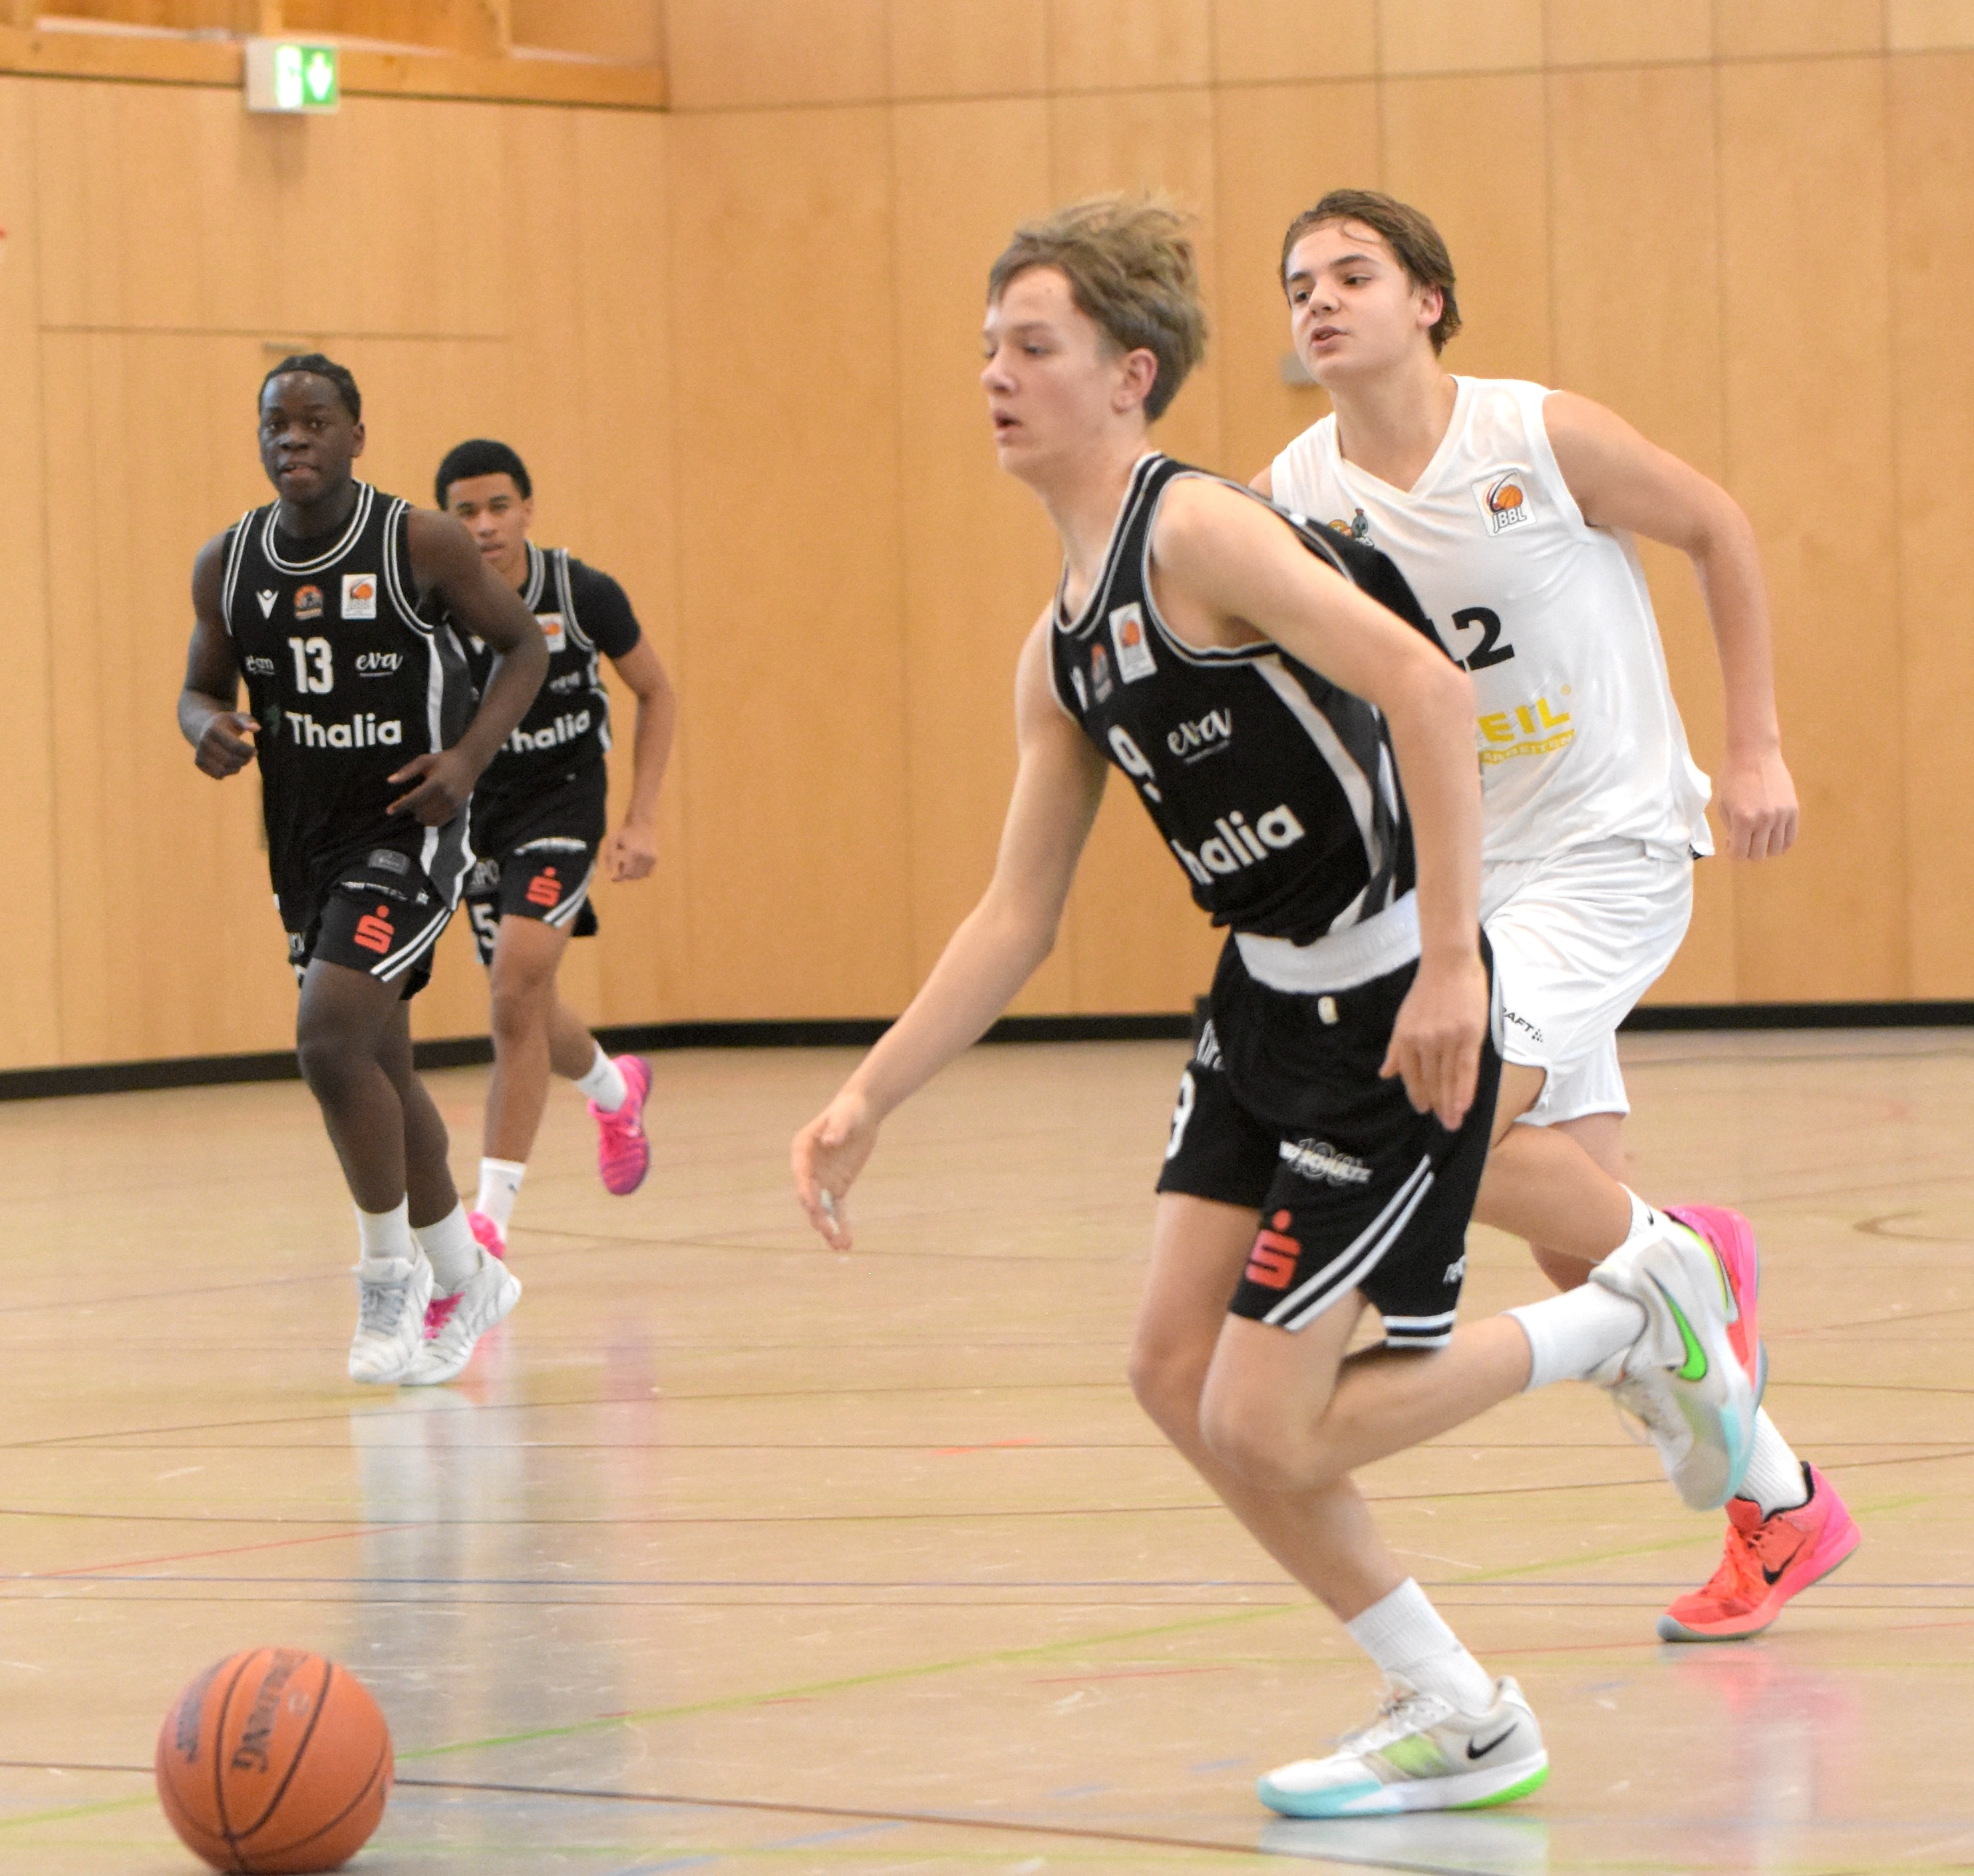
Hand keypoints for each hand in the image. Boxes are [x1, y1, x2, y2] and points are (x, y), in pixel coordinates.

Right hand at [194, 711, 257, 777]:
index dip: (248, 751)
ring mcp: (199, 752)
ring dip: (237, 766)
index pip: (235, 746)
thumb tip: (257, 728)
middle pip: (230, 759)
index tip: (254, 751)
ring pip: (224, 769)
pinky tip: (229, 763)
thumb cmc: (226, 723)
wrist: (204, 727)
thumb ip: (247, 721)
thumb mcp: (237, 718)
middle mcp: (204, 741)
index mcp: (214, 729)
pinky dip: (228, 772)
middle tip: (250, 756)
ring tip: (239, 758)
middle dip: (244, 759)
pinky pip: (218, 775)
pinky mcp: (199, 763)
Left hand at [386, 748, 477, 825]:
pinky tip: (425, 816)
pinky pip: (440, 821)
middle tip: (408, 802)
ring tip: (417, 809)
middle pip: (420, 809)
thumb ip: (407, 771)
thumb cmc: (444, 760)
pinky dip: (429, 821)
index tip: (389, 810)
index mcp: (436, 782)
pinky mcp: (458, 809)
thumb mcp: (424, 760)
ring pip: (429, 817)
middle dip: (410, 808)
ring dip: (419, 815)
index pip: (414, 798)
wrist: (469, 763)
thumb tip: (390, 781)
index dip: (400, 805)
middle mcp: (446, 794)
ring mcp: (453, 803)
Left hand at [601, 821, 657, 882]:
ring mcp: (651, 858)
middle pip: (632, 875)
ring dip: (633, 874)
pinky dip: (641, 872)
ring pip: (640, 876)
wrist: (642, 823)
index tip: (613, 878)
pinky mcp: (655, 858)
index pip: (626, 872)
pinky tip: (636, 864)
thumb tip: (609, 871)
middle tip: (621, 864)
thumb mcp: (612, 840)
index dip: (618, 878)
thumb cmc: (624, 832)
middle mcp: (643, 856)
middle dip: (624, 873)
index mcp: (632, 852)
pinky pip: (648, 873)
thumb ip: (610, 856)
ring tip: (629, 863)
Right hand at [791, 1088, 878, 1249]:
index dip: (805, 1191)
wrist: (862, 1111)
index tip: (811, 1206)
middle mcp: (808, 1169)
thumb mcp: (844, 1116)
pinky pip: (838, 1209)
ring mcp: (822, 1179)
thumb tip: (830, 1141)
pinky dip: (841, 1224)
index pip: (801, 1175)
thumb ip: (836, 1129)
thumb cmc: (849, 1110)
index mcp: (802, 1150)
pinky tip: (846, 1242)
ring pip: (822, 1208)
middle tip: (827, 1232)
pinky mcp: (838, 1186)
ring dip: (828, 1227)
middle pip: (809, 1196)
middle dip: (817, 1215)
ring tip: (839, 1245)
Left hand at [1381, 949, 1487, 1130]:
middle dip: (1437, 1105)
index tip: (1423, 1109)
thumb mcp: (1403, 1020)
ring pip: (1448, 1078)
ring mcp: (1446, 1039)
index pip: (1412, 1075)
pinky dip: (1465, 1089)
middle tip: (1445, 1125)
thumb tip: (1386, 1074)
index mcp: (1405, 1038)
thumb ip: (1396, 1050)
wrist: (1449, 964)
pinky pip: (1466, 1069)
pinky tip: (1465, 1105)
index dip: (1418, 1094)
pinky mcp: (1468, 1035)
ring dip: (1451, 1103)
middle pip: (1431, 1081)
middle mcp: (1423, 1041)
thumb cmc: (1427, 991)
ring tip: (1454, 1121)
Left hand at [1716, 746, 1797, 859]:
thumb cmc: (1732, 777)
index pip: (1740, 853)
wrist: (1754, 754)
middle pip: (1759, 855)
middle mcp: (1764, 820)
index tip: (1730, 843)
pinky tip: (1772, 835)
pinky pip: (1790, 838)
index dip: (1733, 853)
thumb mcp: (1723, 804)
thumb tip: (1738, 844)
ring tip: (1758, 836)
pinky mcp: (1793, 809)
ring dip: (1765, 848)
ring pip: (1776, 849)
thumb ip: (1731, 828)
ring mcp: (1781, 815)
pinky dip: (1781, 842)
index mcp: (1743, 819)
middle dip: (1748, 852)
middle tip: (1744, 840)